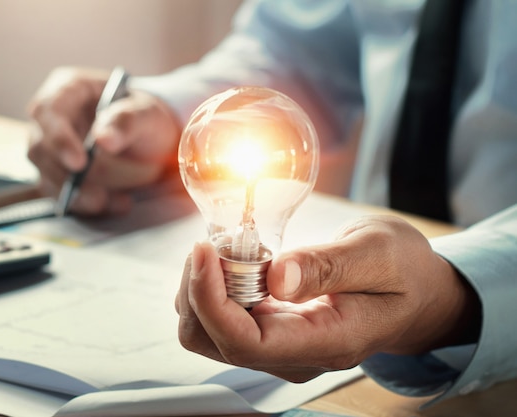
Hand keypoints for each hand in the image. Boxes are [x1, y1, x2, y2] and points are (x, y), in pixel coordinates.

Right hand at [27, 66, 180, 214]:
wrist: (153, 140)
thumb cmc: (146, 117)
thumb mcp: (147, 114)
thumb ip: (127, 121)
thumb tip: (103, 139)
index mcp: (68, 89)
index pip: (48, 111)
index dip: (58, 138)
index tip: (79, 163)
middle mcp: (52, 119)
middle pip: (40, 148)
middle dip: (67, 175)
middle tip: (98, 195)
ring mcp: (52, 150)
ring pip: (48, 176)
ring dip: (80, 195)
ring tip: (118, 201)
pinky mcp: (59, 176)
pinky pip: (63, 196)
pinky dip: (89, 205)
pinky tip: (119, 204)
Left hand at [175, 215, 480, 382]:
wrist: (416, 295)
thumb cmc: (404, 272)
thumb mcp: (377, 253)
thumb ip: (328, 266)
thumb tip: (277, 278)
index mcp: (326, 342)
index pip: (244, 341)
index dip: (210, 299)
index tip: (204, 251)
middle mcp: (294, 356)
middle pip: (213, 340)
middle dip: (198, 290)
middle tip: (217, 242)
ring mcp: (280, 348)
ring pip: (208, 332)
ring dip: (201, 287)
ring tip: (230, 248)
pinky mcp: (270, 333)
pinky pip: (221, 319)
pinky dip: (213, 286)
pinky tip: (236, 259)